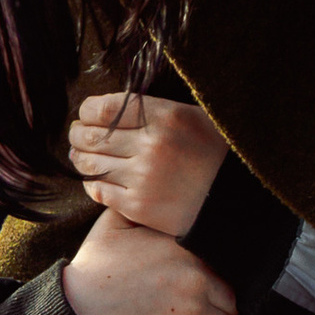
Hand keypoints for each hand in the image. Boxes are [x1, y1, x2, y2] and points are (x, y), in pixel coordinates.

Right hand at [66, 210, 234, 314]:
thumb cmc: (95, 267)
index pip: (222, 271)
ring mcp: (194, 313)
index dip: (211, 283)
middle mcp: (197, 280)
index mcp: (186, 252)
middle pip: (229, 302)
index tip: (195, 290)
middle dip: (216, 308)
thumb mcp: (114, 222)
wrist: (78, 308)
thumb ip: (141, 209)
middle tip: (194, 313)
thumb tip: (151, 200)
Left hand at [69, 90, 226, 237]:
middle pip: (92, 135)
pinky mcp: (139, 206)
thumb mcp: (195, 118)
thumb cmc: (216, 156)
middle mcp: (151, 146)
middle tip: (78, 134)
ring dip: (80, 157)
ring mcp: (142, 178)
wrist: (236, 202)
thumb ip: (156, 110)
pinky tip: (95, 178)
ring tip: (81, 154)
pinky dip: (91, 183)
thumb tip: (114, 108)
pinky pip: (99, 190)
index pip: (105, 108)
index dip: (88, 110)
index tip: (87, 114)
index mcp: (166, 117)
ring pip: (90, 163)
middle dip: (78, 133)